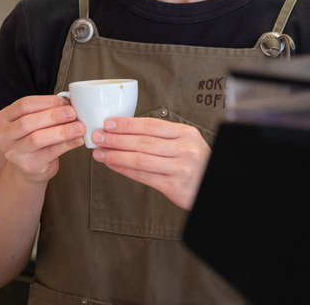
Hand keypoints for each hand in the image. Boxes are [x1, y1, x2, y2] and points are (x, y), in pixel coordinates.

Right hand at [0, 96, 85, 183]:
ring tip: (79, 127)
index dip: (46, 102)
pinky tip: (77, 139)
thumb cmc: (32, 140)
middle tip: (72, 112)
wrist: (29, 168)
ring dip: (61, 131)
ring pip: (37, 138)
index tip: (65, 101)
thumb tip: (69, 103)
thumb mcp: (33, 122)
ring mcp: (14, 152)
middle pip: (28, 122)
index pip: (23, 105)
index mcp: (4, 118)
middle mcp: (4, 135)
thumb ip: (45, 112)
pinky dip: (66, 145)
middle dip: (53, 116)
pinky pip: (49, 152)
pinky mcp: (28, 165)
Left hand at [89, 117, 210, 209]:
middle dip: (115, 139)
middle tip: (97, 137)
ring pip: (139, 159)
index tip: (108, 123)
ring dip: (115, 155)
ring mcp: (180, 169)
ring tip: (99, 152)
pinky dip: (124, 169)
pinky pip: (143, 176)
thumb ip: (162, 135)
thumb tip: (126, 130)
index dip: (126, 124)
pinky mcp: (174, 187)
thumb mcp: (186, 142)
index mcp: (186, 134)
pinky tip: (112, 165)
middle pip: (142, 142)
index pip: (150, 125)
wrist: (212, 184)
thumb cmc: (196, 162)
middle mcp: (184, 150)